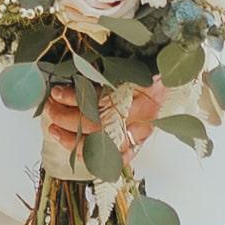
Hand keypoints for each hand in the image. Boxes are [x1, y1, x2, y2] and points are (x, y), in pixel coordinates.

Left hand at [35, 78, 165, 162]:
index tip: (57, 93)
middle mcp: (143, 115)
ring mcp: (142, 132)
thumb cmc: (146, 68)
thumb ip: (102, 74)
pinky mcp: (141, 142)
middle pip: (98, 125)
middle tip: (51, 109)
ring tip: (54, 129)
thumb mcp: (126, 64)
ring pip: (104, 147)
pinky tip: (76, 151)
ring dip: (73, 141)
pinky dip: (97, 159)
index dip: (75, 99)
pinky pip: (118, 159)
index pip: (100, 100)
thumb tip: (69, 82)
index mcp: (140, 90)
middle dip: (67, 119)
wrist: (173, 76)